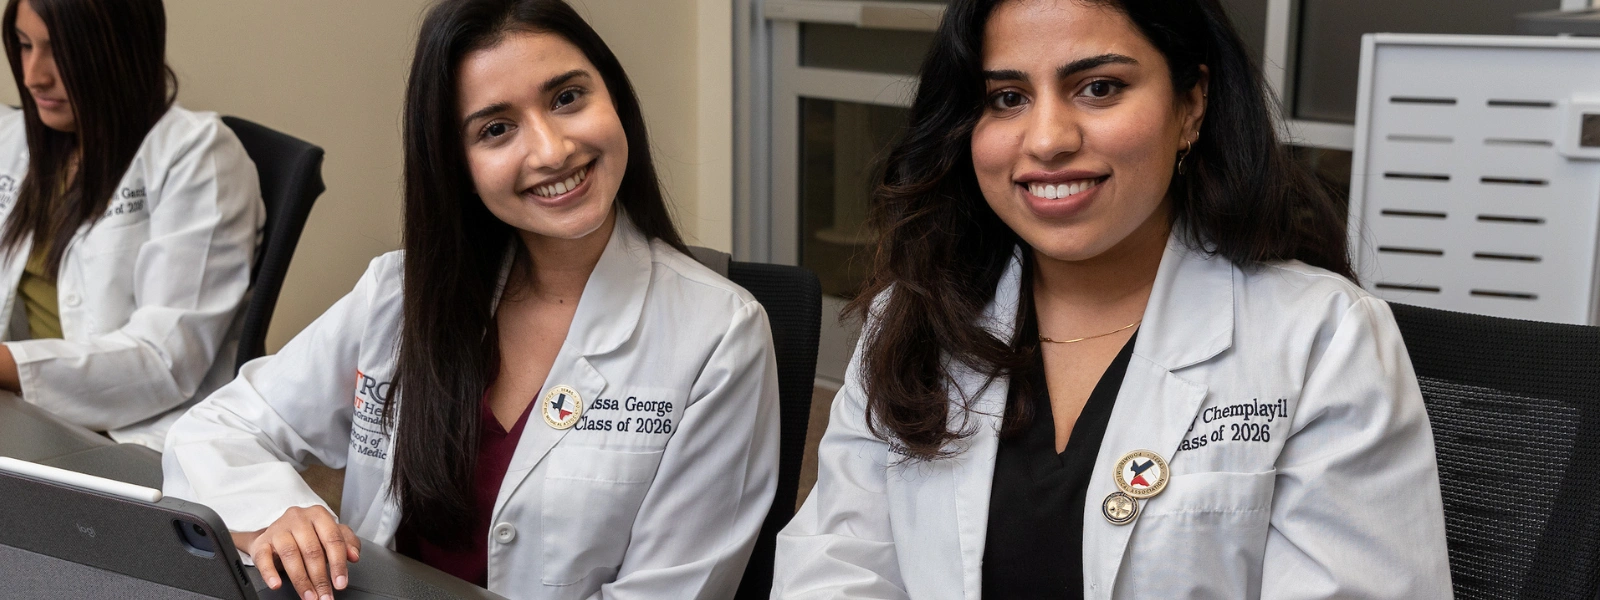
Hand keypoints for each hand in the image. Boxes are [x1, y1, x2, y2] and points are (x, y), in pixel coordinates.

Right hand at [232, 506, 360, 599]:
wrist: (275, 533)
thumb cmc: (308, 534)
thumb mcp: (330, 534)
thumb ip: (347, 542)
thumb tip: (354, 555)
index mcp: (318, 515)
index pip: (333, 539)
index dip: (338, 564)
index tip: (340, 583)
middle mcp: (298, 518)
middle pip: (312, 551)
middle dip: (320, 578)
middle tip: (325, 596)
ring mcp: (278, 529)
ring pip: (291, 555)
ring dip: (301, 581)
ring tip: (309, 597)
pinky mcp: (262, 542)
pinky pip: (264, 558)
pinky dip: (270, 573)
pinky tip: (276, 584)